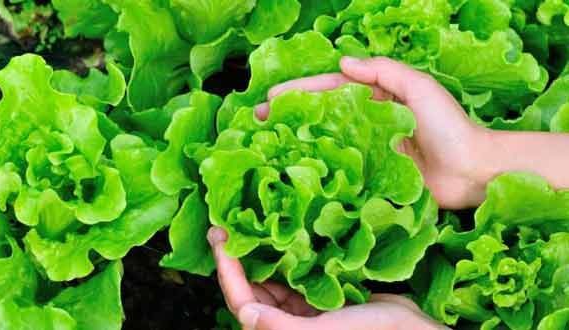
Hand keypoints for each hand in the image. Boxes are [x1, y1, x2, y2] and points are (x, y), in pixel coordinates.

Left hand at [207, 227, 446, 329]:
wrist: (414, 328)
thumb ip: (285, 327)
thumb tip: (244, 314)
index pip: (241, 301)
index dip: (226, 269)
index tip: (219, 235)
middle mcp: (285, 321)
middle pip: (249, 287)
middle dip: (235, 257)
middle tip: (225, 223)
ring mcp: (301, 308)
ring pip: (268, 278)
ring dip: (257, 253)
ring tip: (247, 222)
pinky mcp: (316, 296)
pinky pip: (291, 273)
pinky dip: (282, 254)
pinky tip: (279, 232)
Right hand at [255, 56, 490, 208]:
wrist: (474, 170)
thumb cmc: (450, 126)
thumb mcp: (419, 88)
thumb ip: (383, 72)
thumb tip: (342, 64)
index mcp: (375, 98)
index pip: (328, 91)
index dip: (298, 92)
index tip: (269, 98)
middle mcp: (366, 124)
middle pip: (319, 117)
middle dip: (288, 117)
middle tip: (255, 122)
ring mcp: (367, 152)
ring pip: (325, 144)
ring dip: (296, 143)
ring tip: (266, 148)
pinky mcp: (372, 178)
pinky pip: (341, 173)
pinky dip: (318, 172)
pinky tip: (296, 175)